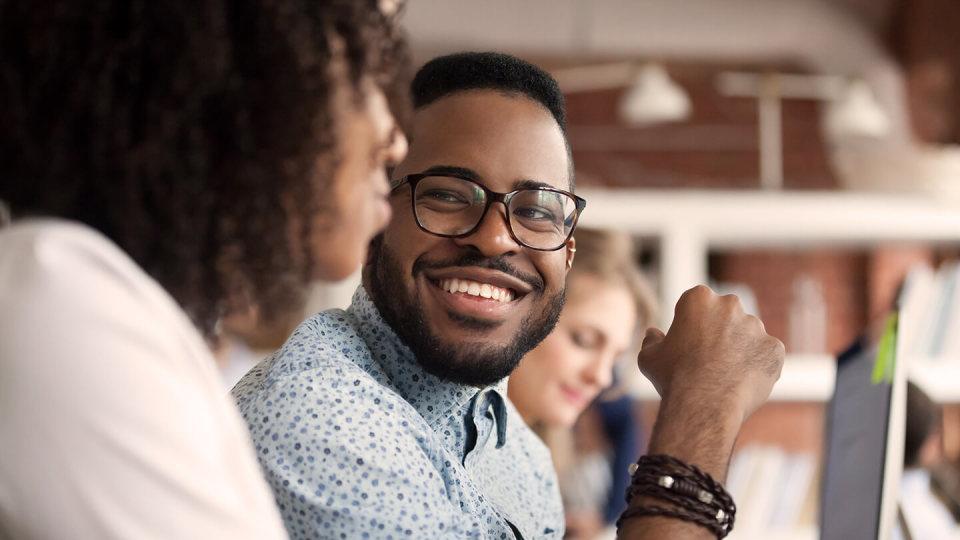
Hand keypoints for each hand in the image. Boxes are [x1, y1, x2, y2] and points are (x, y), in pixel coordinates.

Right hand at [638, 285, 783, 422]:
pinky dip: (758, 366)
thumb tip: (652, 334)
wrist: (704, 405)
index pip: (697, 304)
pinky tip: (742, 383)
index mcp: (698, 298)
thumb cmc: (672, 378)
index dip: (691, 324)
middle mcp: (730, 305)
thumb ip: (651, 341)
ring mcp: (756, 326)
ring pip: (748, 335)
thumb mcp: (649, 357)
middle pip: (726, 315)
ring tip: (725, 376)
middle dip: (719, 331)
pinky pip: (766, 355)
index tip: (688, 343)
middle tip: (708, 359)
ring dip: (740, 348)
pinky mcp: (774, 348)